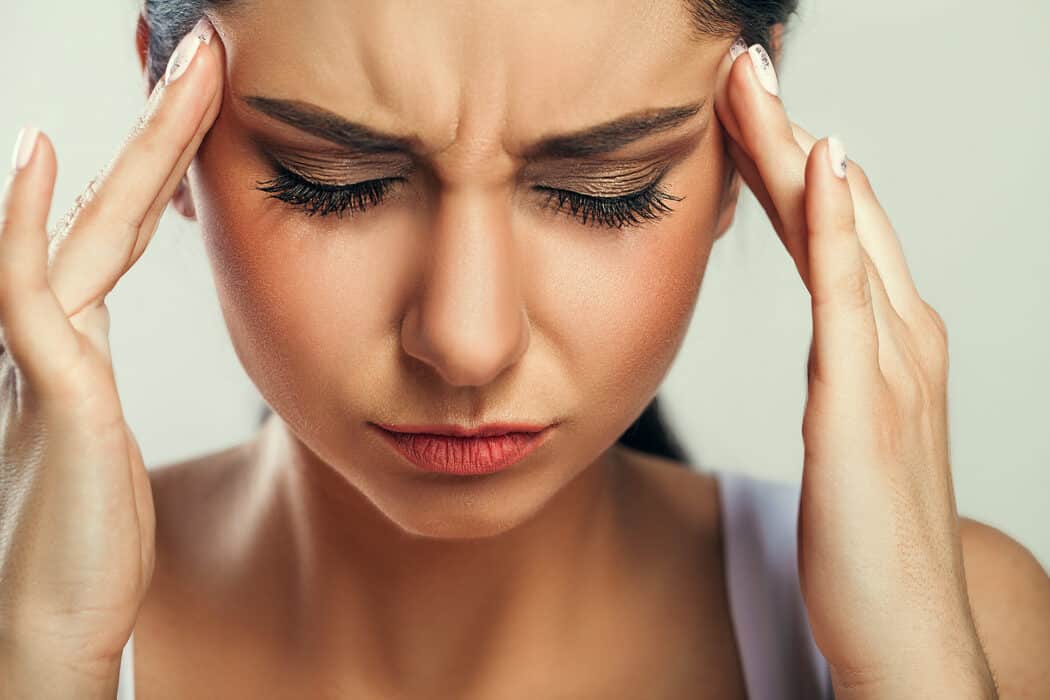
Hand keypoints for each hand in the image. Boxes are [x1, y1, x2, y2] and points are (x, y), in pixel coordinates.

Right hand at [0, 16, 222, 687]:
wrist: (52, 621)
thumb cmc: (88, 543)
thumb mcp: (106, 442)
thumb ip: (96, 385)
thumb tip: (94, 344)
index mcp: (85, 345)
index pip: (126, 232)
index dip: (161, 166)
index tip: (201, 105)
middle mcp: (62, 336)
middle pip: (116, 210)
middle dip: (162, 132)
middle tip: (205, 55)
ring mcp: (51, 357)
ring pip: (91, 229)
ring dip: (139, 150)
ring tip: (182, 74)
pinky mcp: (53, 392)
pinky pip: (32, 292)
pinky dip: (24, 225)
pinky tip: (34, 160)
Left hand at [713, 39, 996, 697]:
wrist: (907, 633)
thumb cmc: (867, 544)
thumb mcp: (846, 439)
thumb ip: (838, 376)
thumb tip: (824, 335)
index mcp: (887, 348)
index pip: (831, 232)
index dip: (788, 166)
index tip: (743, 111)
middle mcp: (901, 341)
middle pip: (838, 213)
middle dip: (789, 134)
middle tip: (745, 66)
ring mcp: (891, 368)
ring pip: (844, 234)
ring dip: (802, 154)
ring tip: (761, 85)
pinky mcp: (866, 407)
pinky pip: (854, 300)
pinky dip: (844, 230)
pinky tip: (829, 171)